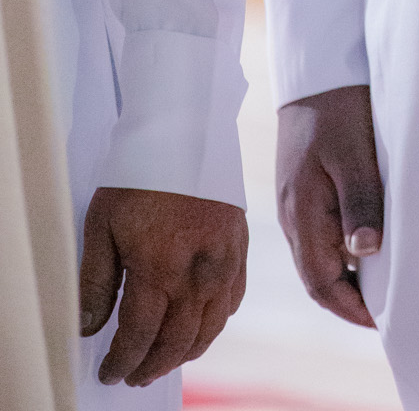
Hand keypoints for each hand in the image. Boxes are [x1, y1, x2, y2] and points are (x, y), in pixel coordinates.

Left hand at [79, 187, 246, 386]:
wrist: (186, 132)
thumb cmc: (139, 175)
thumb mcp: (102, 226)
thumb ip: (96, 282)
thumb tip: (89, 328)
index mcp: (160, 268)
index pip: (139, 337)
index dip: (122, 362)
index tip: (110, 372)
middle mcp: (198, 274)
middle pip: (176, 342)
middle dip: (152, 366)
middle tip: (134, 375)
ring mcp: (225, 262)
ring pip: (208, 330)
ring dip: (184, 353)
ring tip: (163, 360)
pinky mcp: (241, 248)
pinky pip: (232, 302)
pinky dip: (214, 324)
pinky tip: (198, 326)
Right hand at [276, 83, 383, 327]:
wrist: (315, 68)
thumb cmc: (339, 107)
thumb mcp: (355, 154)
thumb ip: (360, 203)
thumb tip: (366, 254)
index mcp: (301, 214)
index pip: (321, 283)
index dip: (351, 309)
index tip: (384, 322)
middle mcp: (292, 216)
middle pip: (318, 277)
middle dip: (349, 302)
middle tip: (389, 313)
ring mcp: (295, 203)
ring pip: (319, 257)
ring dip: (347, 278)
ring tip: (385, 287)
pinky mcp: (303, 189)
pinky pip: (320, 235)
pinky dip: (343, 251)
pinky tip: (369, 247)